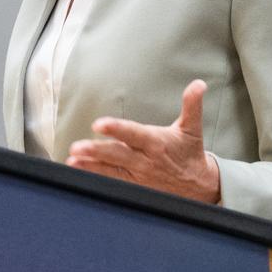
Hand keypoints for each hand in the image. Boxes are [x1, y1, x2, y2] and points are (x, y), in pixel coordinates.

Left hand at [65, 79, 220, 203]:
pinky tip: (77, 168)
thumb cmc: (189, 153)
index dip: (117, 129)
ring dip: (90, 165)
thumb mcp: (192, 128)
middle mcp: (145, 160)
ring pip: (110, 170)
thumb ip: (192, 105)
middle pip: (117, 155)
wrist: (198, 187)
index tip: (99, 124)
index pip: (134, 134)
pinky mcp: (133, 186)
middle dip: (96, 151)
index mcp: (156, 143)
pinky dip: (94, 175)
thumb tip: (199, 84)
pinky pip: (111, 181)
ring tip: (72, 159)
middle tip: (77, 147)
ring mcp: (138, 175)